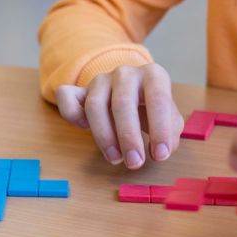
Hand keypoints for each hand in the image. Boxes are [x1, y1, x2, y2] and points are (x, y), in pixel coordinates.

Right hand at [55, 63, 182, 168]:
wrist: (131, 90)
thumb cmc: (151, 107)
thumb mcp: (170, 117)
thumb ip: (170, 131)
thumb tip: (161, 149)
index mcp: (153, 75)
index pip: (157, 98)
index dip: (159, 128)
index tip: (160, 156)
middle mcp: (125, 73)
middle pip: (122, 103)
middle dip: (128, 137)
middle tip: (135, 163)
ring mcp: (100, 80)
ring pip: (94, 105)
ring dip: (104, 136)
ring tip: (115, 159)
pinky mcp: (79, 89)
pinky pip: (66, 97)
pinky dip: (72, 114)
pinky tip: (83, 128)